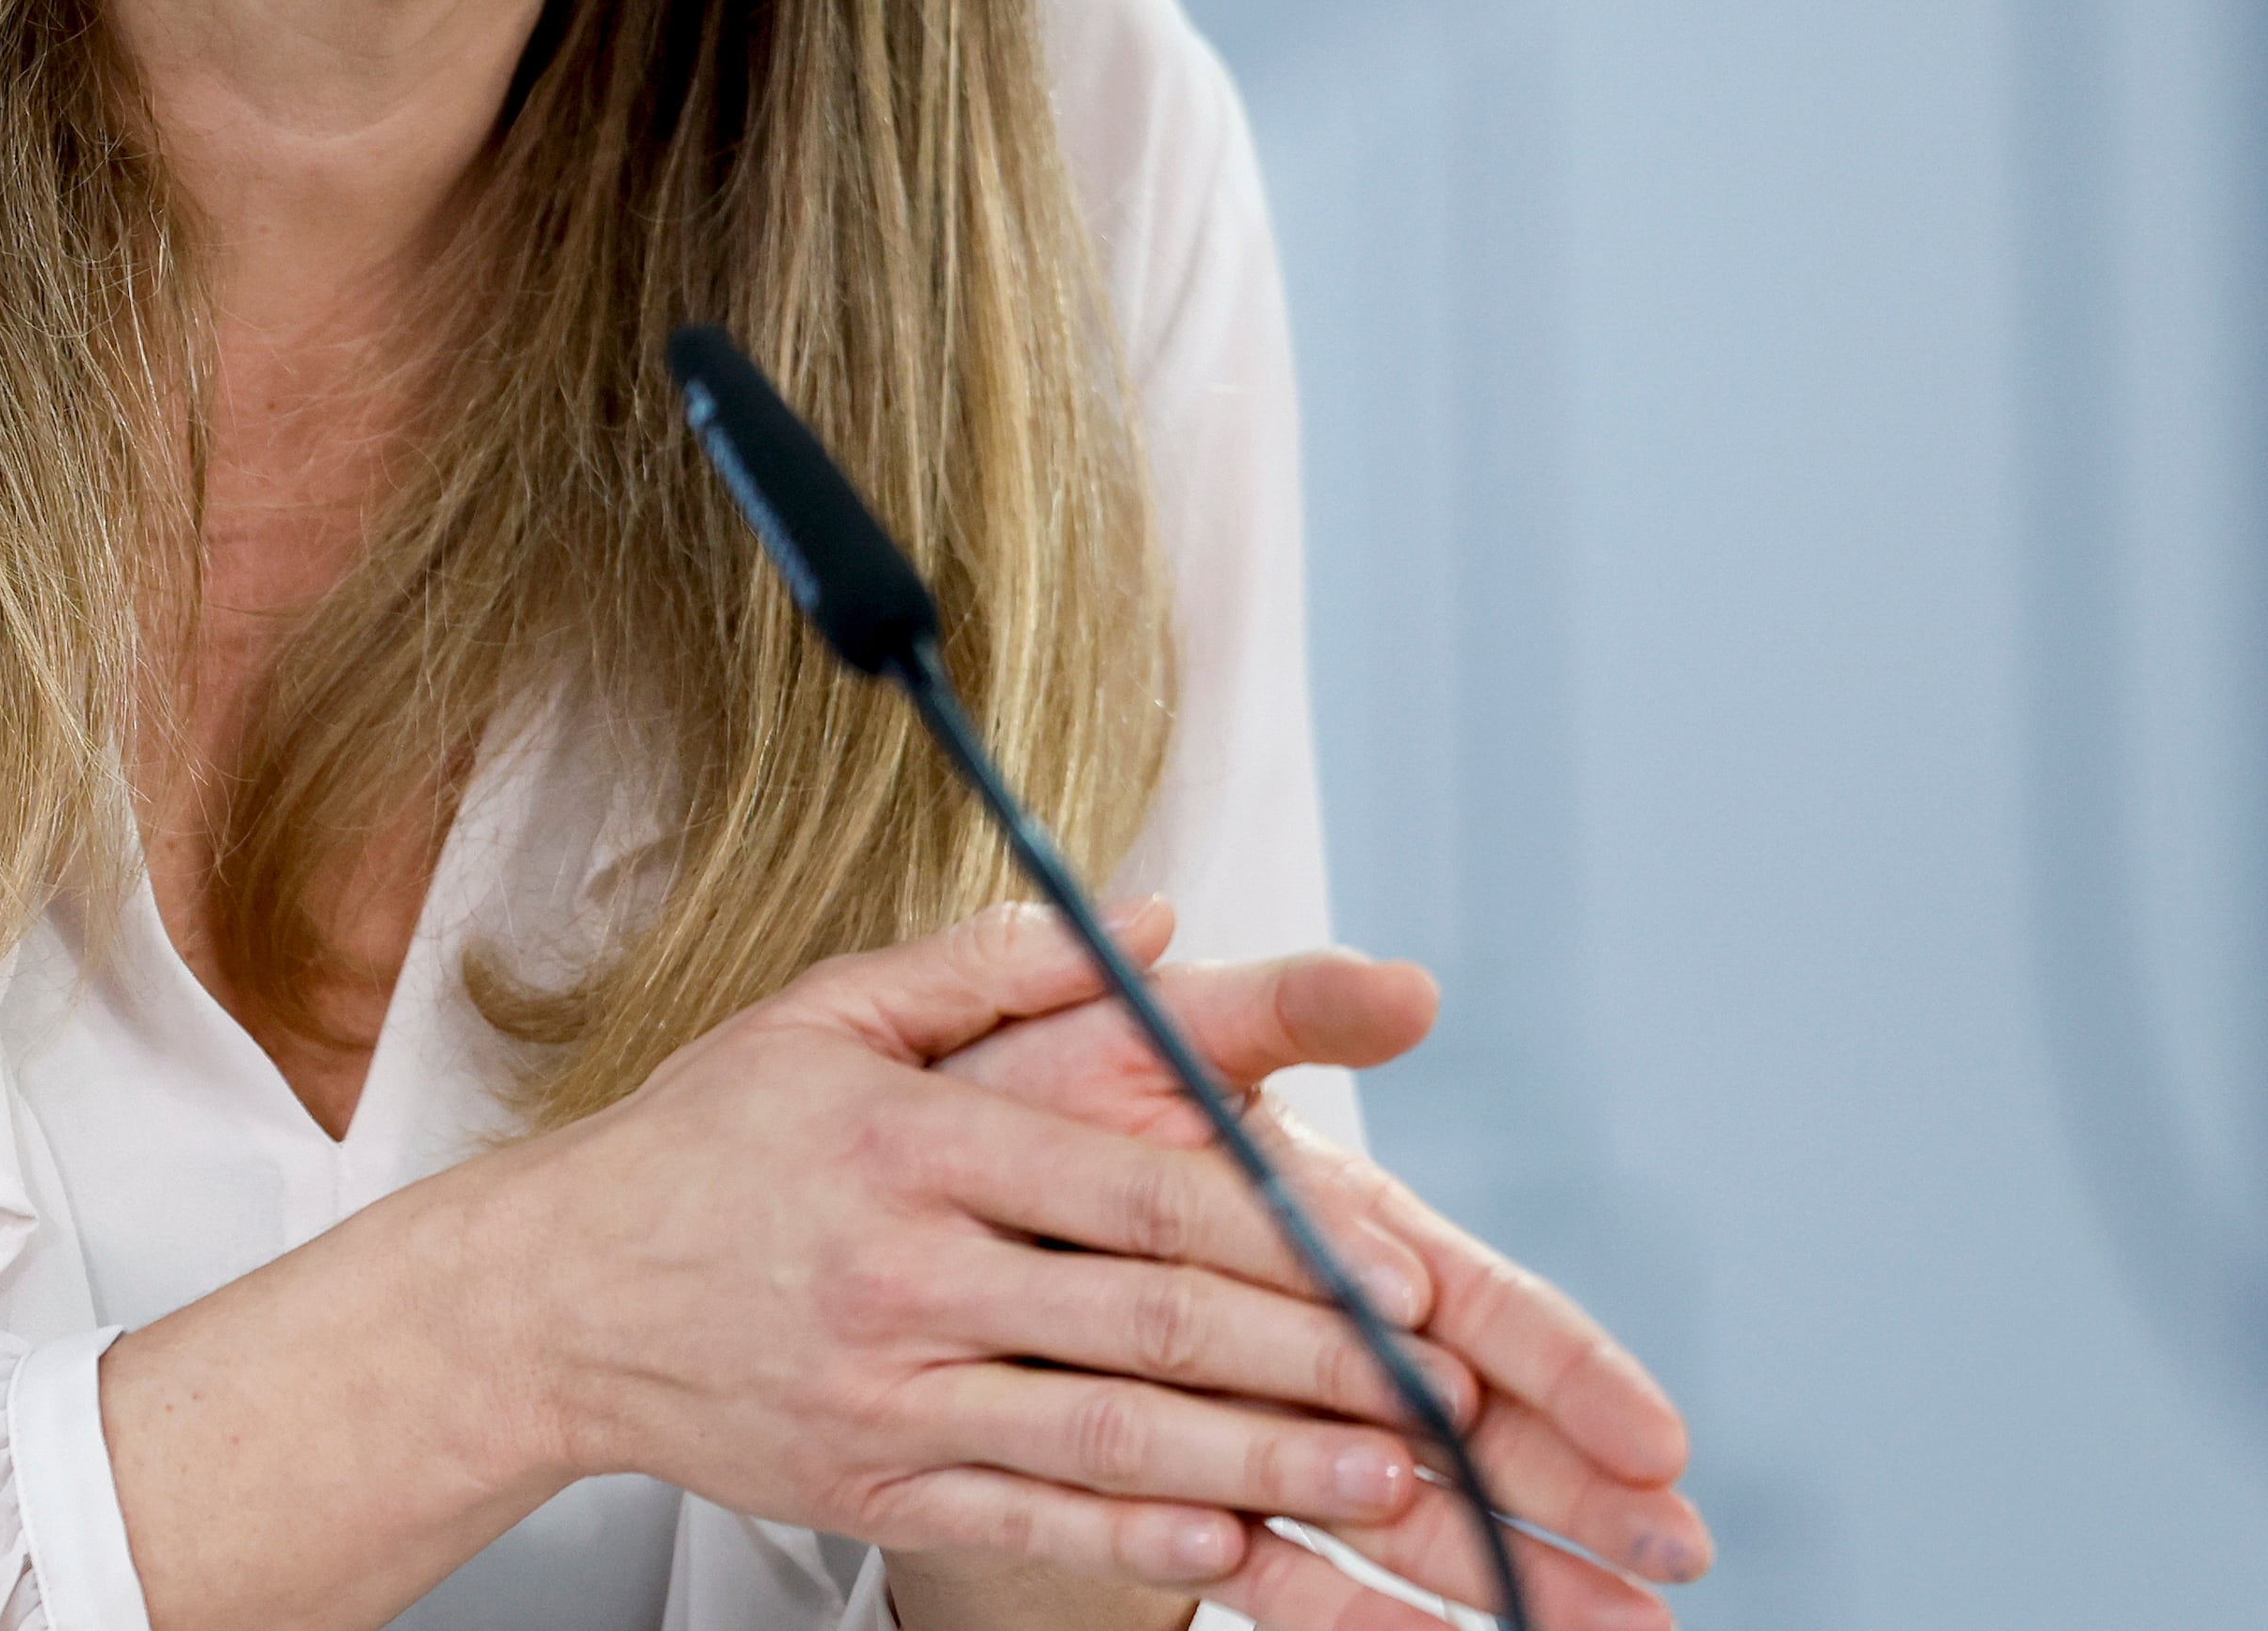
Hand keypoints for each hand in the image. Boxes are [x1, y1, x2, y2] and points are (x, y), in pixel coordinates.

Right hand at [453, 903, 1469, 1611]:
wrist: (548, 1300)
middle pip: (1147, 1323)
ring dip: (1266, 1468)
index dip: (1279, 1232)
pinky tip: (1235, 1544)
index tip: (1398, 1266)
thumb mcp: (822, 1017)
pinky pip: (1028, 1522)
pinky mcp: (868, 1485)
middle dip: (1315, 1363)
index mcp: (908, 1144)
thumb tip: (1154, 917)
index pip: (1128, 1188)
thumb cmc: (698, 1149)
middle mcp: (902, 1273)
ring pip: (1111, 1440)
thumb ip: (992, 966)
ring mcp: (885, 1394)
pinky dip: (1138, 1541)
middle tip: (1441, 1389)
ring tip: (1389, 1480)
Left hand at [934, 903, 1711, 1630]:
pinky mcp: (1175, 1485)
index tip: (1649, 1434)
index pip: (1472, 1300)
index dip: (1562, 1367)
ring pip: (1399, 1511)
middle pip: (1467, 1425)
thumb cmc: (1022, 1089)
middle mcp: (1305, 1327)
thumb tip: (1406, 986)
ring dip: (1505, 1574)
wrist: (878, 1175)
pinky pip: (1279, 1569)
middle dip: (1574, 1493)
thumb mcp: (1141, 1028)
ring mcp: (1250, 1416)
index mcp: (1321, 1220)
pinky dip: (1360, 1616)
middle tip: (1675, 1558)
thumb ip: (1271, 1007)